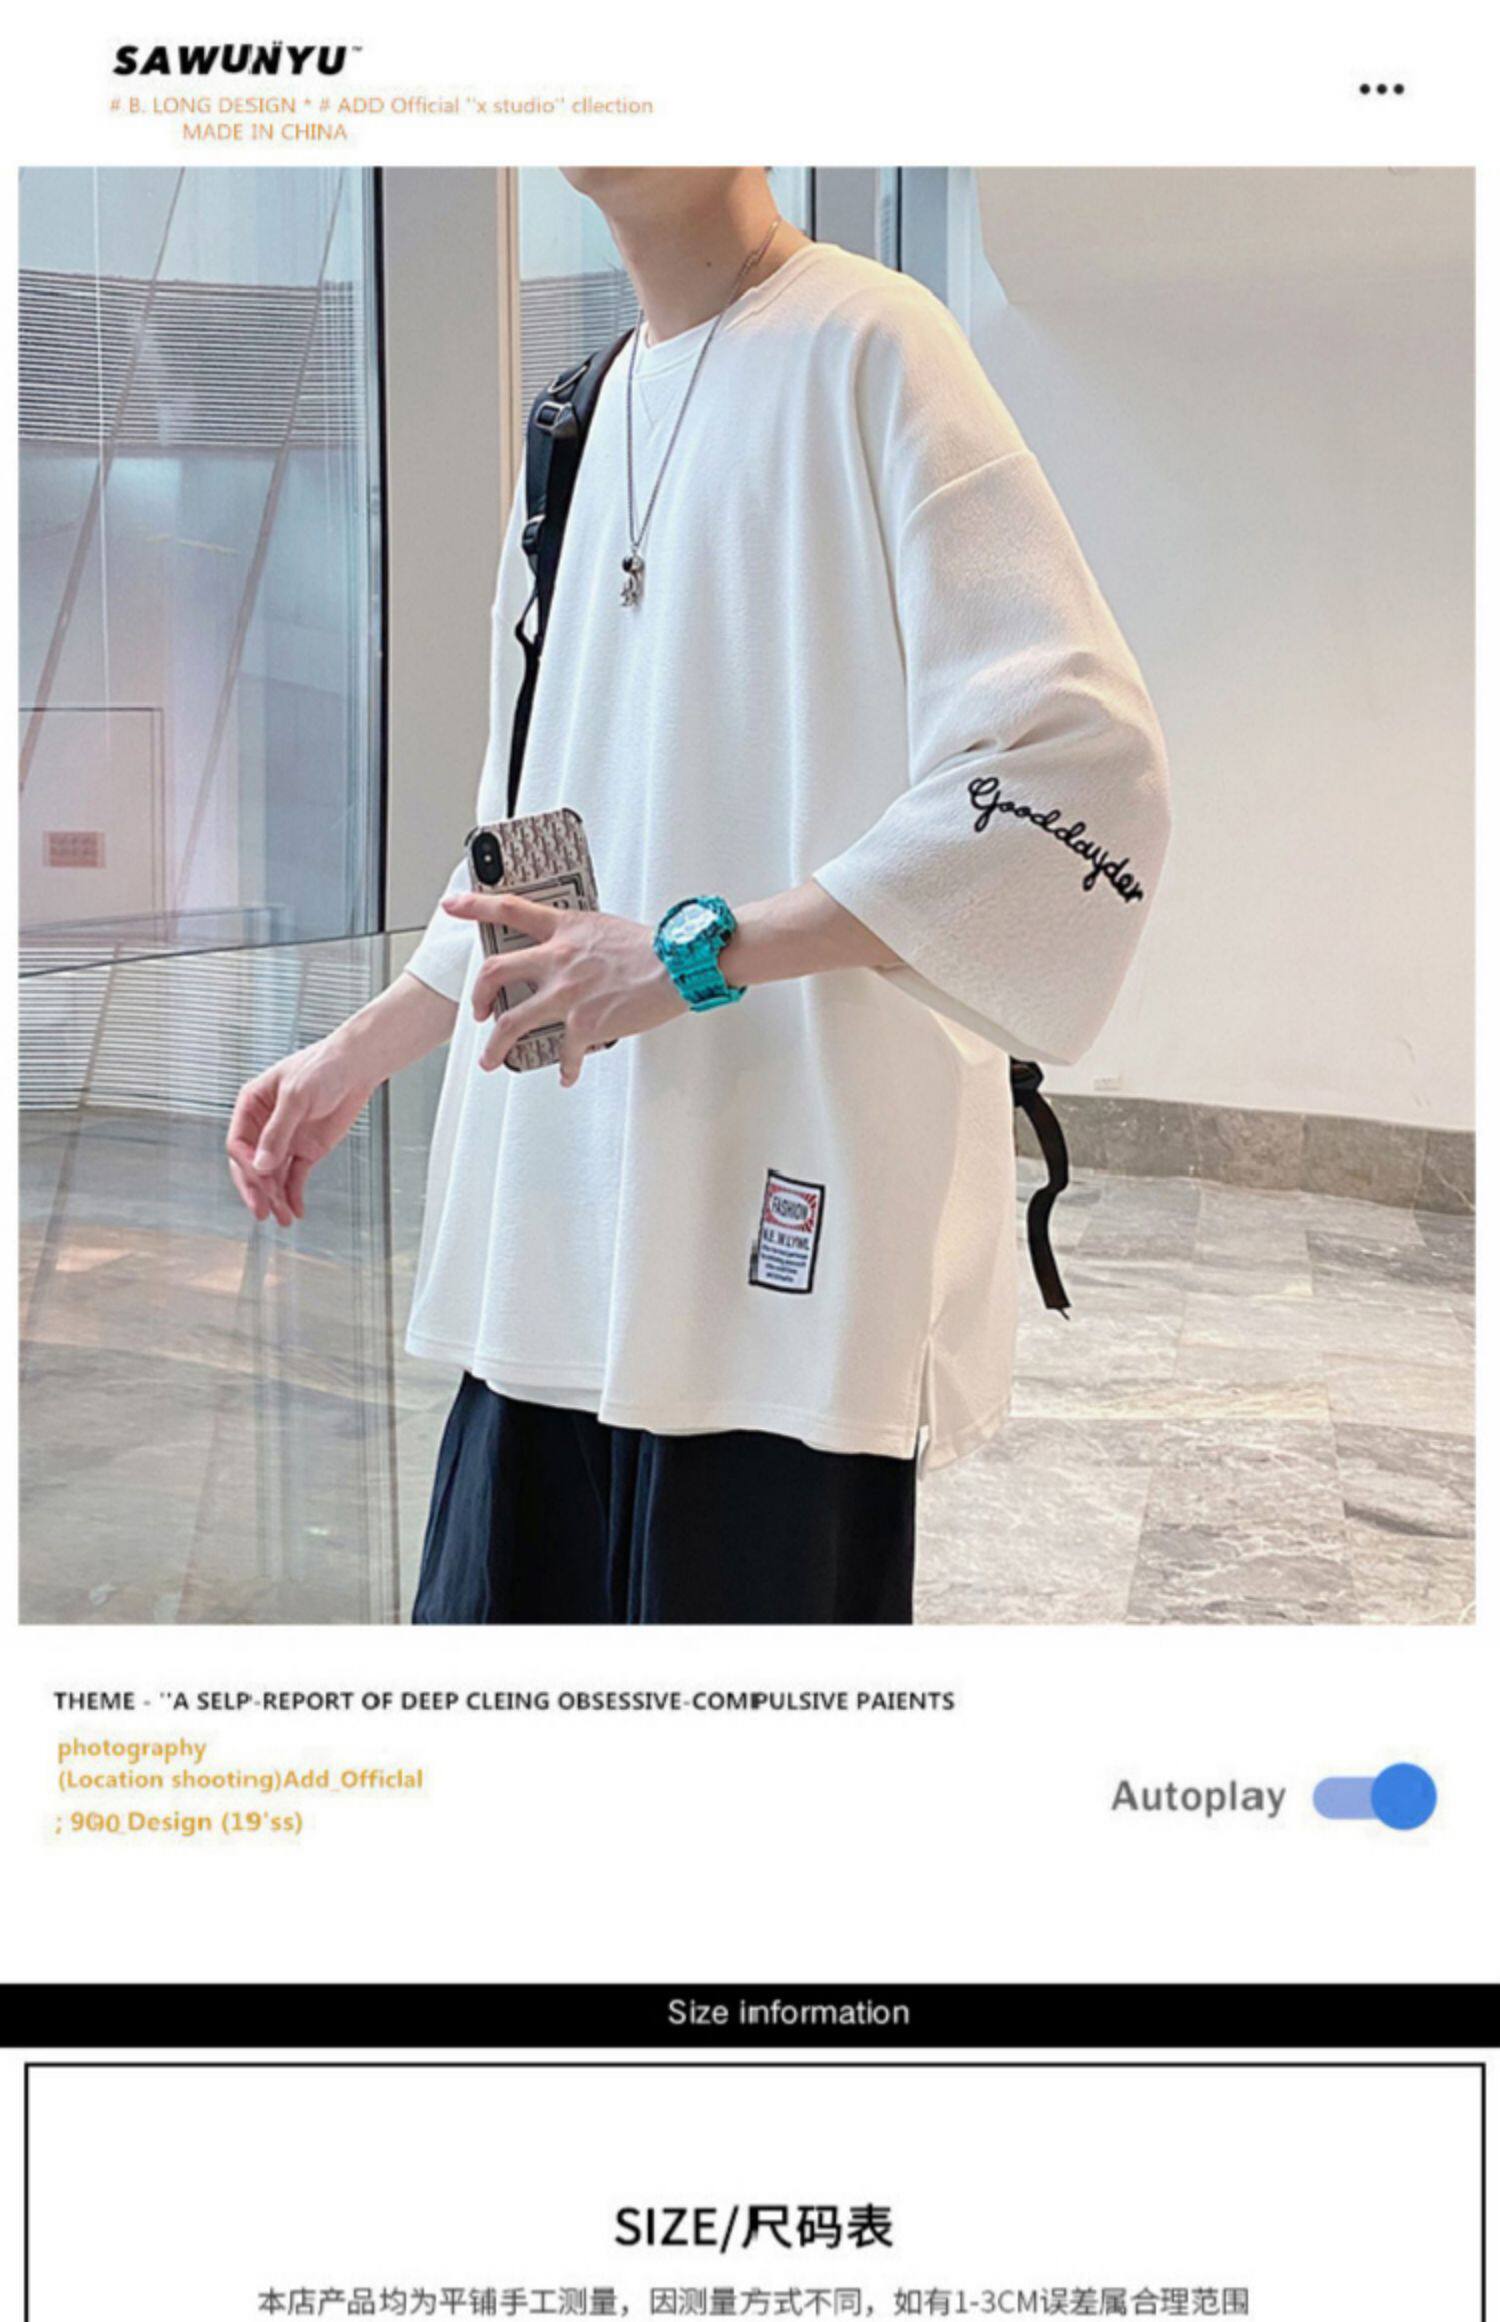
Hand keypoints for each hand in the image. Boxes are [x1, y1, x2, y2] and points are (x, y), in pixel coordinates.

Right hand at [225, 1035, 376, 1226]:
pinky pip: (294, 1177)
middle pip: (251, 1165)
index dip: (246, 1164)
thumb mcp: (297, 1097)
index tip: (259, 1179)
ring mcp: (285, 1139)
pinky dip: (293, 1194)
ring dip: (275, 1198)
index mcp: (252, 1106)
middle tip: (262, 1212)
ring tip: (282, 1219)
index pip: (237, 1143)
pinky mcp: (305, 1150)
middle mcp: (264, 1126)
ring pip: (273, 1175)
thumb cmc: (323, 1068)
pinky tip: (295, 1210)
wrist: (356, 1068)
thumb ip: (278, 1132)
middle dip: (256, 1189)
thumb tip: (261, 1165)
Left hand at [443, 891, 685, 1084]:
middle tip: (477, 1011)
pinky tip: (567, 1075)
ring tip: (490, 1059)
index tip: (453, 906)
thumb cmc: (653, 947)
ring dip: (494, 1046)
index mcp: (564, 931)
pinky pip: (564, 1053)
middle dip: (477, 995)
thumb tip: (573, 959)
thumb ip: (579, 940)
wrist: (678, 966)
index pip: (510, 909)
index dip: (475, 905)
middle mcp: (557, 960)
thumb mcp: (605, 928)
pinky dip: (566, 1069)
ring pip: (509, 1023)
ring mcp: (566, 994)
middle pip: (494, 972)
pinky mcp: (583, 1024)